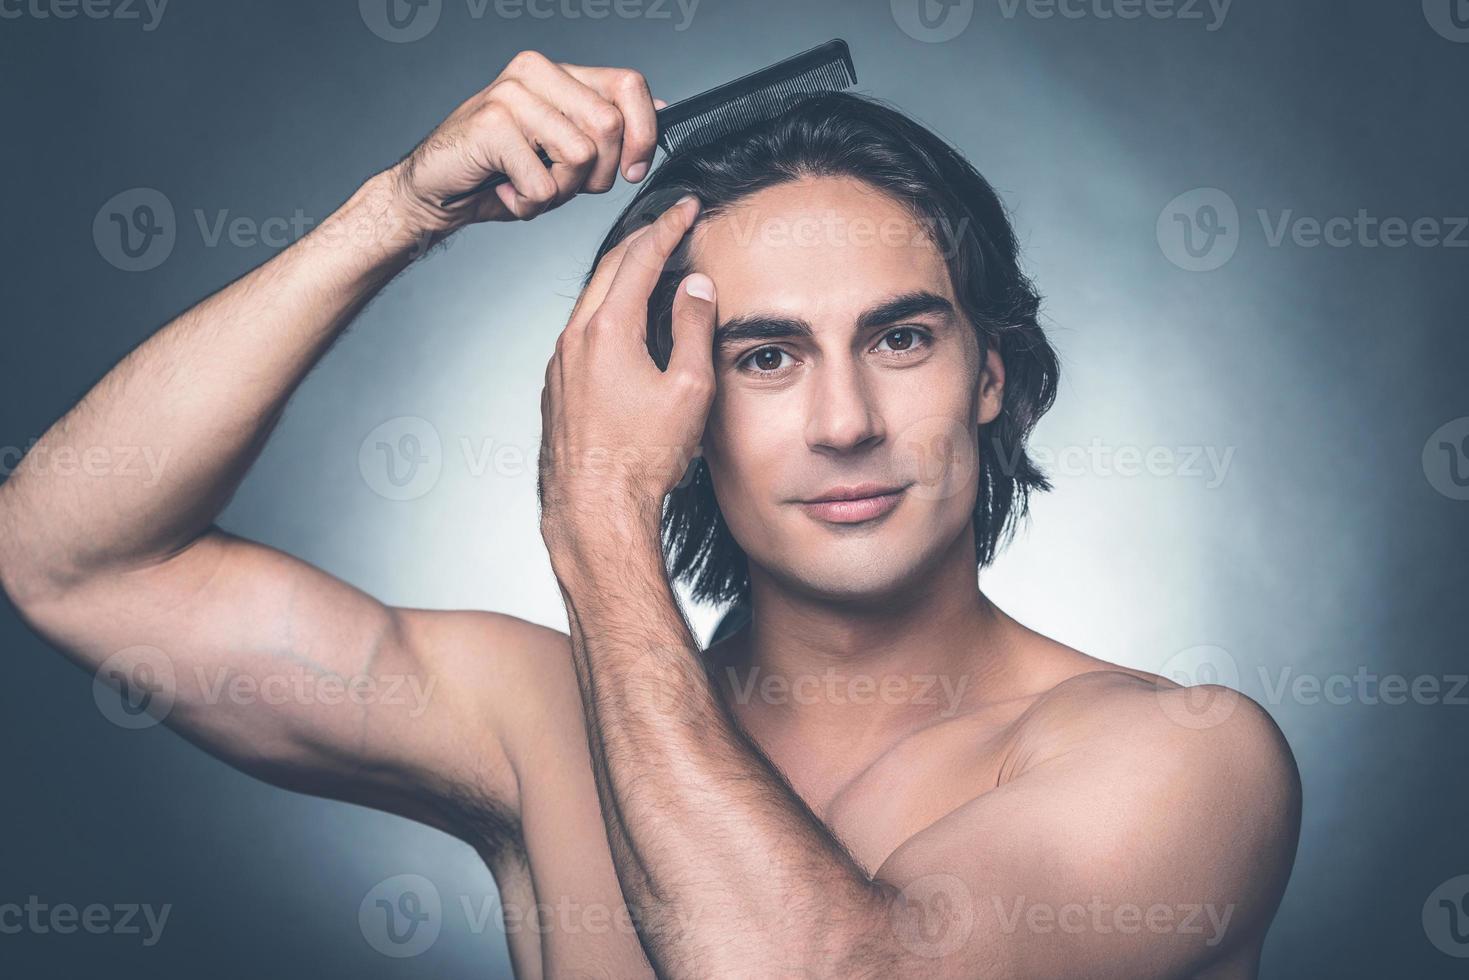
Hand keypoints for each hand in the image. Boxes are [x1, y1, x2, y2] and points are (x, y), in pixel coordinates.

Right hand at [386, 50, 666, 234]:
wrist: (437, 190)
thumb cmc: (501, 171)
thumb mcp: (565, 149)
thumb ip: (607, 129)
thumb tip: (662, 112)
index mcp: (559, 72)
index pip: (629, 85)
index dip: (643, 133)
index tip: (632, 170)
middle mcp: (535, 72)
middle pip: (608, 128)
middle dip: (595, 175)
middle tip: (561, 184)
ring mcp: (511, 94)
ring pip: (580, 157)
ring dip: (560, 193)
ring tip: (530, 187)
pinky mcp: (492, 125)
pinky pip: (544, 184)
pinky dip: (530, 206)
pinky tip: (507, 192)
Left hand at [537, 194, 714, 550]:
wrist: (593, 507)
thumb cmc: (642, 457)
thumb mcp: (688, 388)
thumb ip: (692, 327)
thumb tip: (694, 286)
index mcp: (607, 329)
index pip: (640, 257)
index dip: (668, 227)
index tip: (687, 208)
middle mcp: (575, 338)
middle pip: (607, 268)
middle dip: (642, 241)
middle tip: (670, 226)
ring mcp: (560, 363)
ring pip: (591, 300)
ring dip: (622, 277)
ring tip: (652, 268)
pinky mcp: (557, 387)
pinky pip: (582, 332)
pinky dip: (607, 311)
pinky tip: (627, 325)